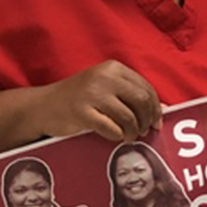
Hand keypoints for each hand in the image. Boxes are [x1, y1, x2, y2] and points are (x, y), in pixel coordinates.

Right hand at [34, 60, 161, 141]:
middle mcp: (104, 77)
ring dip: (133, 132)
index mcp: (113, 68)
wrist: (42, 106)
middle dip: (147, 120)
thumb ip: (131, 95)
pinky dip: (118, 136)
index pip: (146, 88)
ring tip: (130, 137)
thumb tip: (164, 109)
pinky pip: (111, 128)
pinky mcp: (81, 112)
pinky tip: (116, 137)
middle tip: (144, 132)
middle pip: (141, 101)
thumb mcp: (105, 89)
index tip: (156, 122)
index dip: (155, 108)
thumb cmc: (78, 99)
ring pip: (129, 117)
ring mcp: (92, 93)